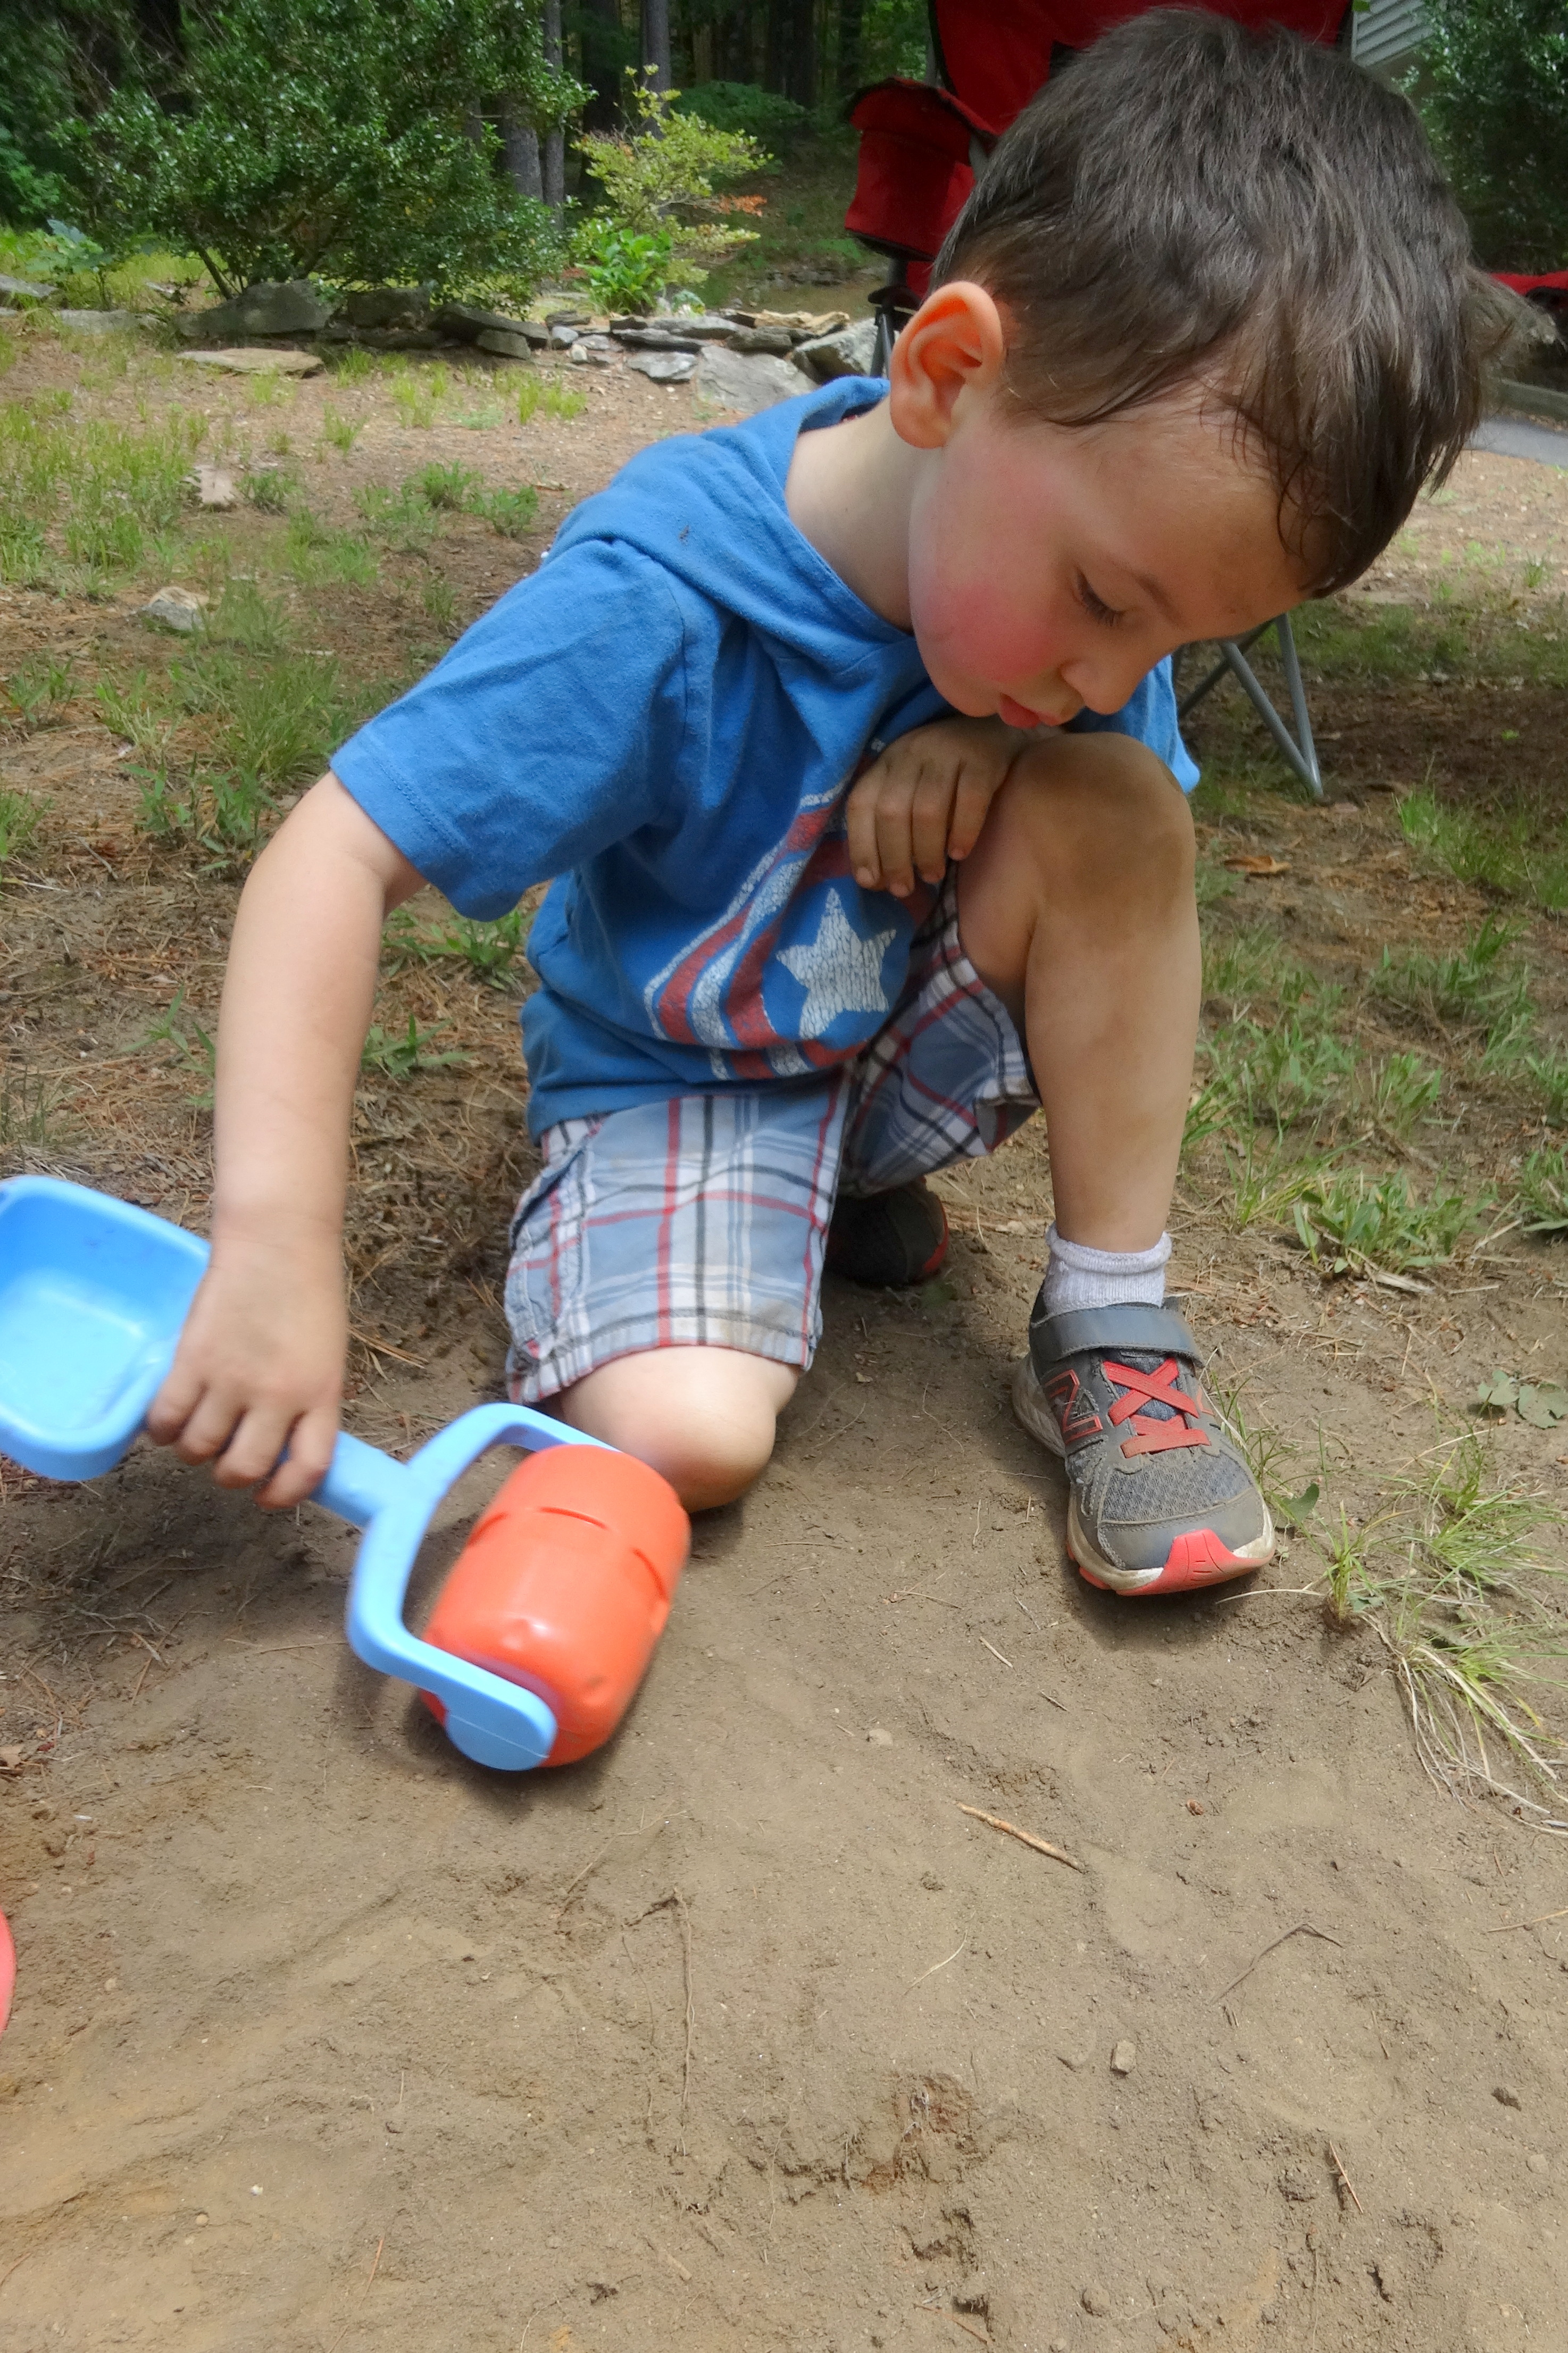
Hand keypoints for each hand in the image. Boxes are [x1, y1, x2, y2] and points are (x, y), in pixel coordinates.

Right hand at [145, 1218, 347, 1508]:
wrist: (277, 1242)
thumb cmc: (308, 1292)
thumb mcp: (328, 1354)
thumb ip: (309, 1400)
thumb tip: (284, 1443)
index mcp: (321, 1393)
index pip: (308, 1468)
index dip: (285, 1494)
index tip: (268, 1497)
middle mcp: (278, 1395)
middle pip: (246, 1467)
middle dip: (232, 1477)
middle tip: (226, 1463)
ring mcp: (233, 1379)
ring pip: (200, 1449)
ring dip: (194, 1452)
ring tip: (196, 1436)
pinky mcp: (192, 1361)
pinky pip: (167, 1419)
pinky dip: (162, 1431)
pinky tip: (167, 1423)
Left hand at [846, 716, 1024, 898]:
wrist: (995, 731)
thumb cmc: (945, 774)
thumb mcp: (909, 788)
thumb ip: (890, 824)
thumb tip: (874, 880)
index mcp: (886, 762)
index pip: (862, 804)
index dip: (861, 846)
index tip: (871, 882)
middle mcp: (911, 752)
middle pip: (892, 811)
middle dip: (895, 858)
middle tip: (904, 888)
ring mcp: (947, 751)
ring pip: (927, 810)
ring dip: (927, 851)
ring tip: (933, 875)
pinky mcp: (982, 757)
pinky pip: (970, 800)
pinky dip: (963, 832)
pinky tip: (959, 853)